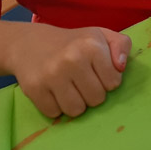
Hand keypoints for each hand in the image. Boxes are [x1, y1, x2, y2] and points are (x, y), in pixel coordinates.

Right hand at [6, 23, 131, 118]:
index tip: (97, 72)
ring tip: (69, 88)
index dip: (107, 80)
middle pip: (96, 100)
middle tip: (81, 81)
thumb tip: (121, 67)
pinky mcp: (34, 89)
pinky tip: (53, 91)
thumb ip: (121, 46)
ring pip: (76, 110)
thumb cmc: (73, 43)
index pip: (114, 83)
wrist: (29, 43)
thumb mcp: (101, 35)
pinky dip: (55, 107)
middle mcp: (72, 59)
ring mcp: (52, 75)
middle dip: (92, 93)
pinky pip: (54, 113)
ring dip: (75, 103)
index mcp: (92, 45)